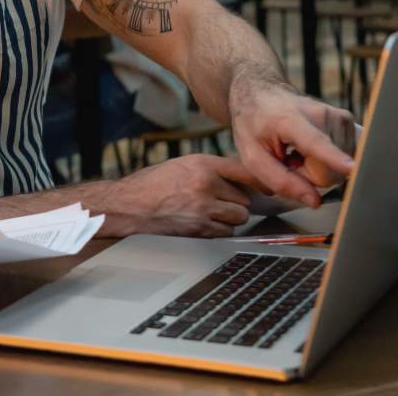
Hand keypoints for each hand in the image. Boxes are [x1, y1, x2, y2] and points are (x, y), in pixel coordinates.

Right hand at [104, 154, 261, 237]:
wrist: (127, 206)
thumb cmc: (150, 186)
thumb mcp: (180, 166)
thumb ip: (208, 170)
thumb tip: (237, 181)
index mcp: (202, 163)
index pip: (244, 171)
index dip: (261, 181)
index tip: (270, 188)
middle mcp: (206, 183)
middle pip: (244, 199)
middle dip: (235, 204)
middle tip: (218, 204)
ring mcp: (203, 207)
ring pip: (238, 217)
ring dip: (229, 219)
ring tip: (208, 215)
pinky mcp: (199, 228)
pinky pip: (225, 233)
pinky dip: (218, 232)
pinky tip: (201, 225)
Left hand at [230, 79, 356, 208]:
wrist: (261, 91)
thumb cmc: (253, 123)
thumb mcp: (252, 156)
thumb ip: (280, 181)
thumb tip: (314, 202)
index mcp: (290, 120)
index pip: (317, 143)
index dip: (335, 159)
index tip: (352, 168)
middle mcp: (321, 114)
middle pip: (327, 171)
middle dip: (307, 175)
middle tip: (287, 159)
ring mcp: (339, 116)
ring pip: (337, 168)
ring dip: (315, 167)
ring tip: (296, 151)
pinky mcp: (348, 120)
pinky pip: (342, 158)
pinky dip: (325, 159)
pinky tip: (308, 148)